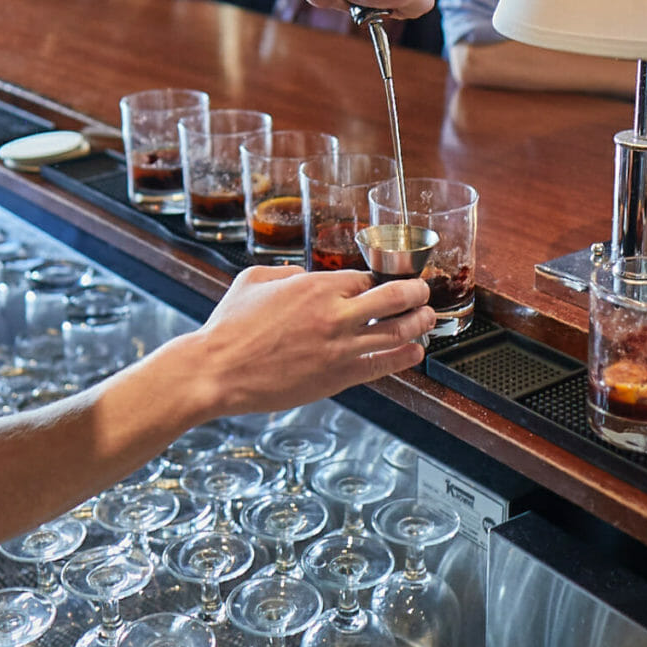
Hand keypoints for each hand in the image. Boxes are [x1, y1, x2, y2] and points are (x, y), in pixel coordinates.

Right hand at [172, 265, 431, 416]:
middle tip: (423, 291)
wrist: (218, 370)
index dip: (378, 280)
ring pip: (397, 330)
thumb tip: (301, 273)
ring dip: (419, 323)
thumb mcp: (252, 281)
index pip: (365, 277)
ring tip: (428, 319)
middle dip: (416, 292)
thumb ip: (282, 271)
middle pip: (395, 296)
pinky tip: (415, 352)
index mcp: (314, 285)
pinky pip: (383, 364)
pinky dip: (405, 356)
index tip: (385, 283)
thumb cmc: (229, 327)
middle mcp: (334, 312)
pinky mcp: (339, 376)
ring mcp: (340, 346)